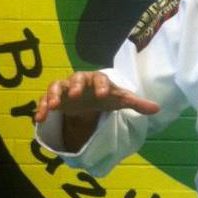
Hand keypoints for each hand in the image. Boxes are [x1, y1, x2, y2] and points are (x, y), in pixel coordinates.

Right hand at [34, 71, 159, 122]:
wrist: (89, 98)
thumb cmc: (106, 96)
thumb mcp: (120, 100)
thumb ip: (136, 103)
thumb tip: (157, 109)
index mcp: (98, 80)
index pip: (101, 79)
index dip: (102, 86)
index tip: (104, 96)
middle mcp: (80, 81)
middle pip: (77, 78)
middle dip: (76, 86)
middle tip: (75, 96)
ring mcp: (65, 88)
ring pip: (57, 86)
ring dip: (54, 95)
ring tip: (52, 107)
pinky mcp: (55, 98)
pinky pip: (44, 100)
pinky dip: (41, 108)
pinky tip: (39, 119)